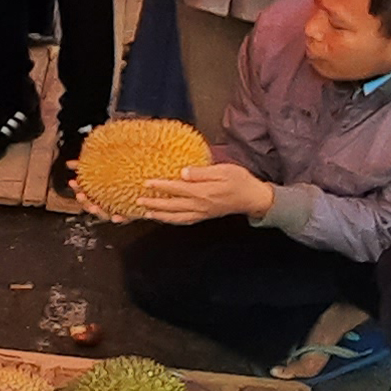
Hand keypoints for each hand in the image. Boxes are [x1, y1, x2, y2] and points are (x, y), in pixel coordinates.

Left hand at [133, 162, 272, 225]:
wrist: (253, 198)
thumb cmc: (240, 181)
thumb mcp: (224, 170)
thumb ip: (203, 172)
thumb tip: (183, 173)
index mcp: (203, 192)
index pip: (177, 188)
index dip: (160, 186)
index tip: (146, 183)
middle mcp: (200, 205)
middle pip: (172, 205)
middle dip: (154, 203)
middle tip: (138, 200)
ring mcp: (202, 213)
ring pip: (176, 217)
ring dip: (160, 215)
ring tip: (146, 213)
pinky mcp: (204, 216)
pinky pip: (184, 221)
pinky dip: (172, 221)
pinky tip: (164, 218)